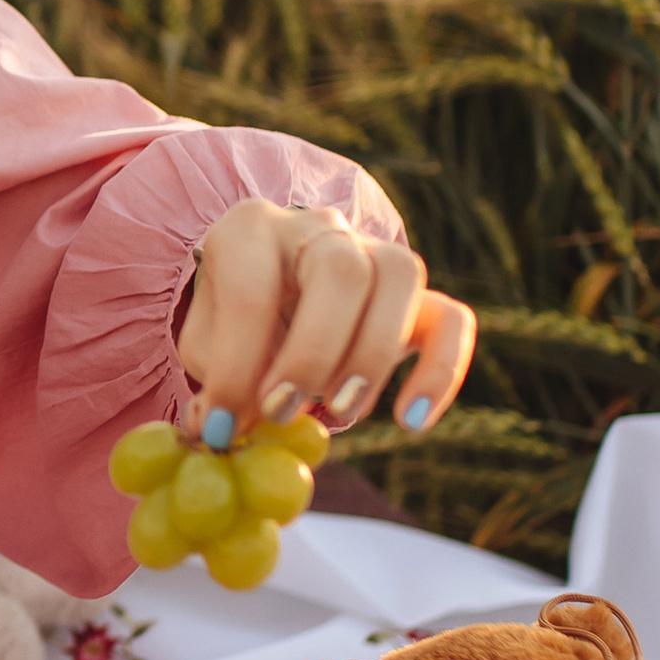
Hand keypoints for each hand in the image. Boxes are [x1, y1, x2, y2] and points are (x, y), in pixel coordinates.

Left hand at [179, 198, 476, 441]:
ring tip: (339, 413)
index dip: (237, 365)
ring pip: (401, 277)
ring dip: (372, 356)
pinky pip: (451, 318)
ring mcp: (374, 250)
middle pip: (340, 271)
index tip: (223, 426)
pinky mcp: (415, 294)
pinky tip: (412, 419)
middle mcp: (318, 227)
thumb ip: (214, 383)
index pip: (251, 290)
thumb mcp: (207, 346)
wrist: (273, 295)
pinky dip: (441, 371)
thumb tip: (218, 431)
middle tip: (284, 413)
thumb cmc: (233, 323)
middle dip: (312, 353)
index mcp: (251, 231)